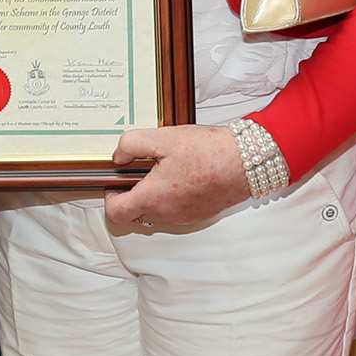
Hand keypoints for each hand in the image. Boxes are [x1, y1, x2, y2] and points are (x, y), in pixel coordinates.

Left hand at [102, 123, 252, 233]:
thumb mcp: (163, 138)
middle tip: (139, 172)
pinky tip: (182, 174)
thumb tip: (119, 156)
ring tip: (164, 169)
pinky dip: (172, 197)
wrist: (246, 162)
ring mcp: (184, 217)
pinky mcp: (198, 214)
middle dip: (132, 195)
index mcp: (153, 198)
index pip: (116, 213)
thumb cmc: (209, 152)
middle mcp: (167, 214)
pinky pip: (175, 211)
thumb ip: (131, 145)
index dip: (110, 198)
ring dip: (153, 196)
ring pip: (156, 213)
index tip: (115, 183)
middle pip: (135, 215)